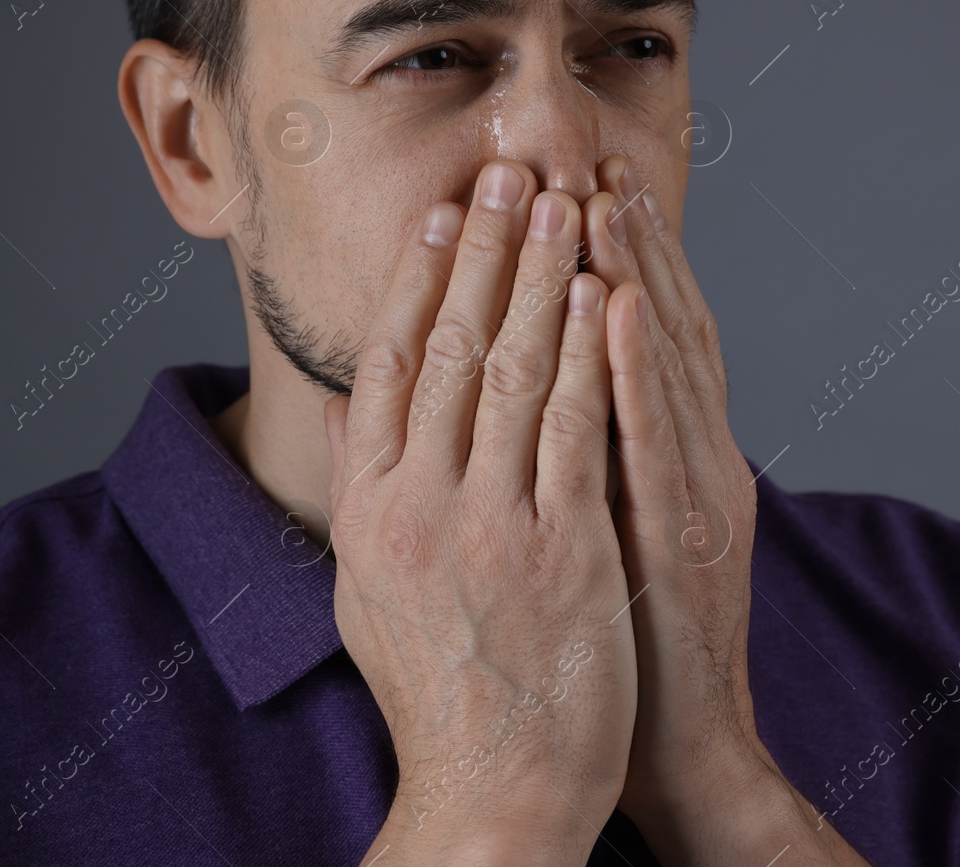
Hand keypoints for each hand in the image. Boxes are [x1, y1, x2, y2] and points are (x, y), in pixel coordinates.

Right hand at [325, 160, 637, 865]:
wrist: (493, 788)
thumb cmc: (434, 690)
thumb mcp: (366, 590)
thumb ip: (362, 490)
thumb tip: (357, 403)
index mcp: (369, 509)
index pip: (387, 365)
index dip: (415, 278)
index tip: (438, 213)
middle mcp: (418, 505)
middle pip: (448, 347)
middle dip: (482, 248)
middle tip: (503, 172)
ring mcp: (490, 526)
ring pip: (513, 372)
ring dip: (540, 277)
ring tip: (557, 203)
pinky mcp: (563, 551)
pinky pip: (575, 431)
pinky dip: (588, 356)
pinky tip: (602, 296)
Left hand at [581, 155, 868, 863]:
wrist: (682, 747)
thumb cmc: (629, 638)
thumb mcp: (604, 531)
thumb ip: (579, 458)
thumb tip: (521, 395)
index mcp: (672, 457)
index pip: (646, 336)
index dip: (622, 257)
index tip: (584, 183)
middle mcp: (695, 458)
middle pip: (664, 327)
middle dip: (631, 240)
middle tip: (597, 157)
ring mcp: (697, 493)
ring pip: (665, 364)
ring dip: (637, 275)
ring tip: (603, 198)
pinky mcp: (685, 538)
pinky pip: (656, 442)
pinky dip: (639, 370)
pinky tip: (617, 310)